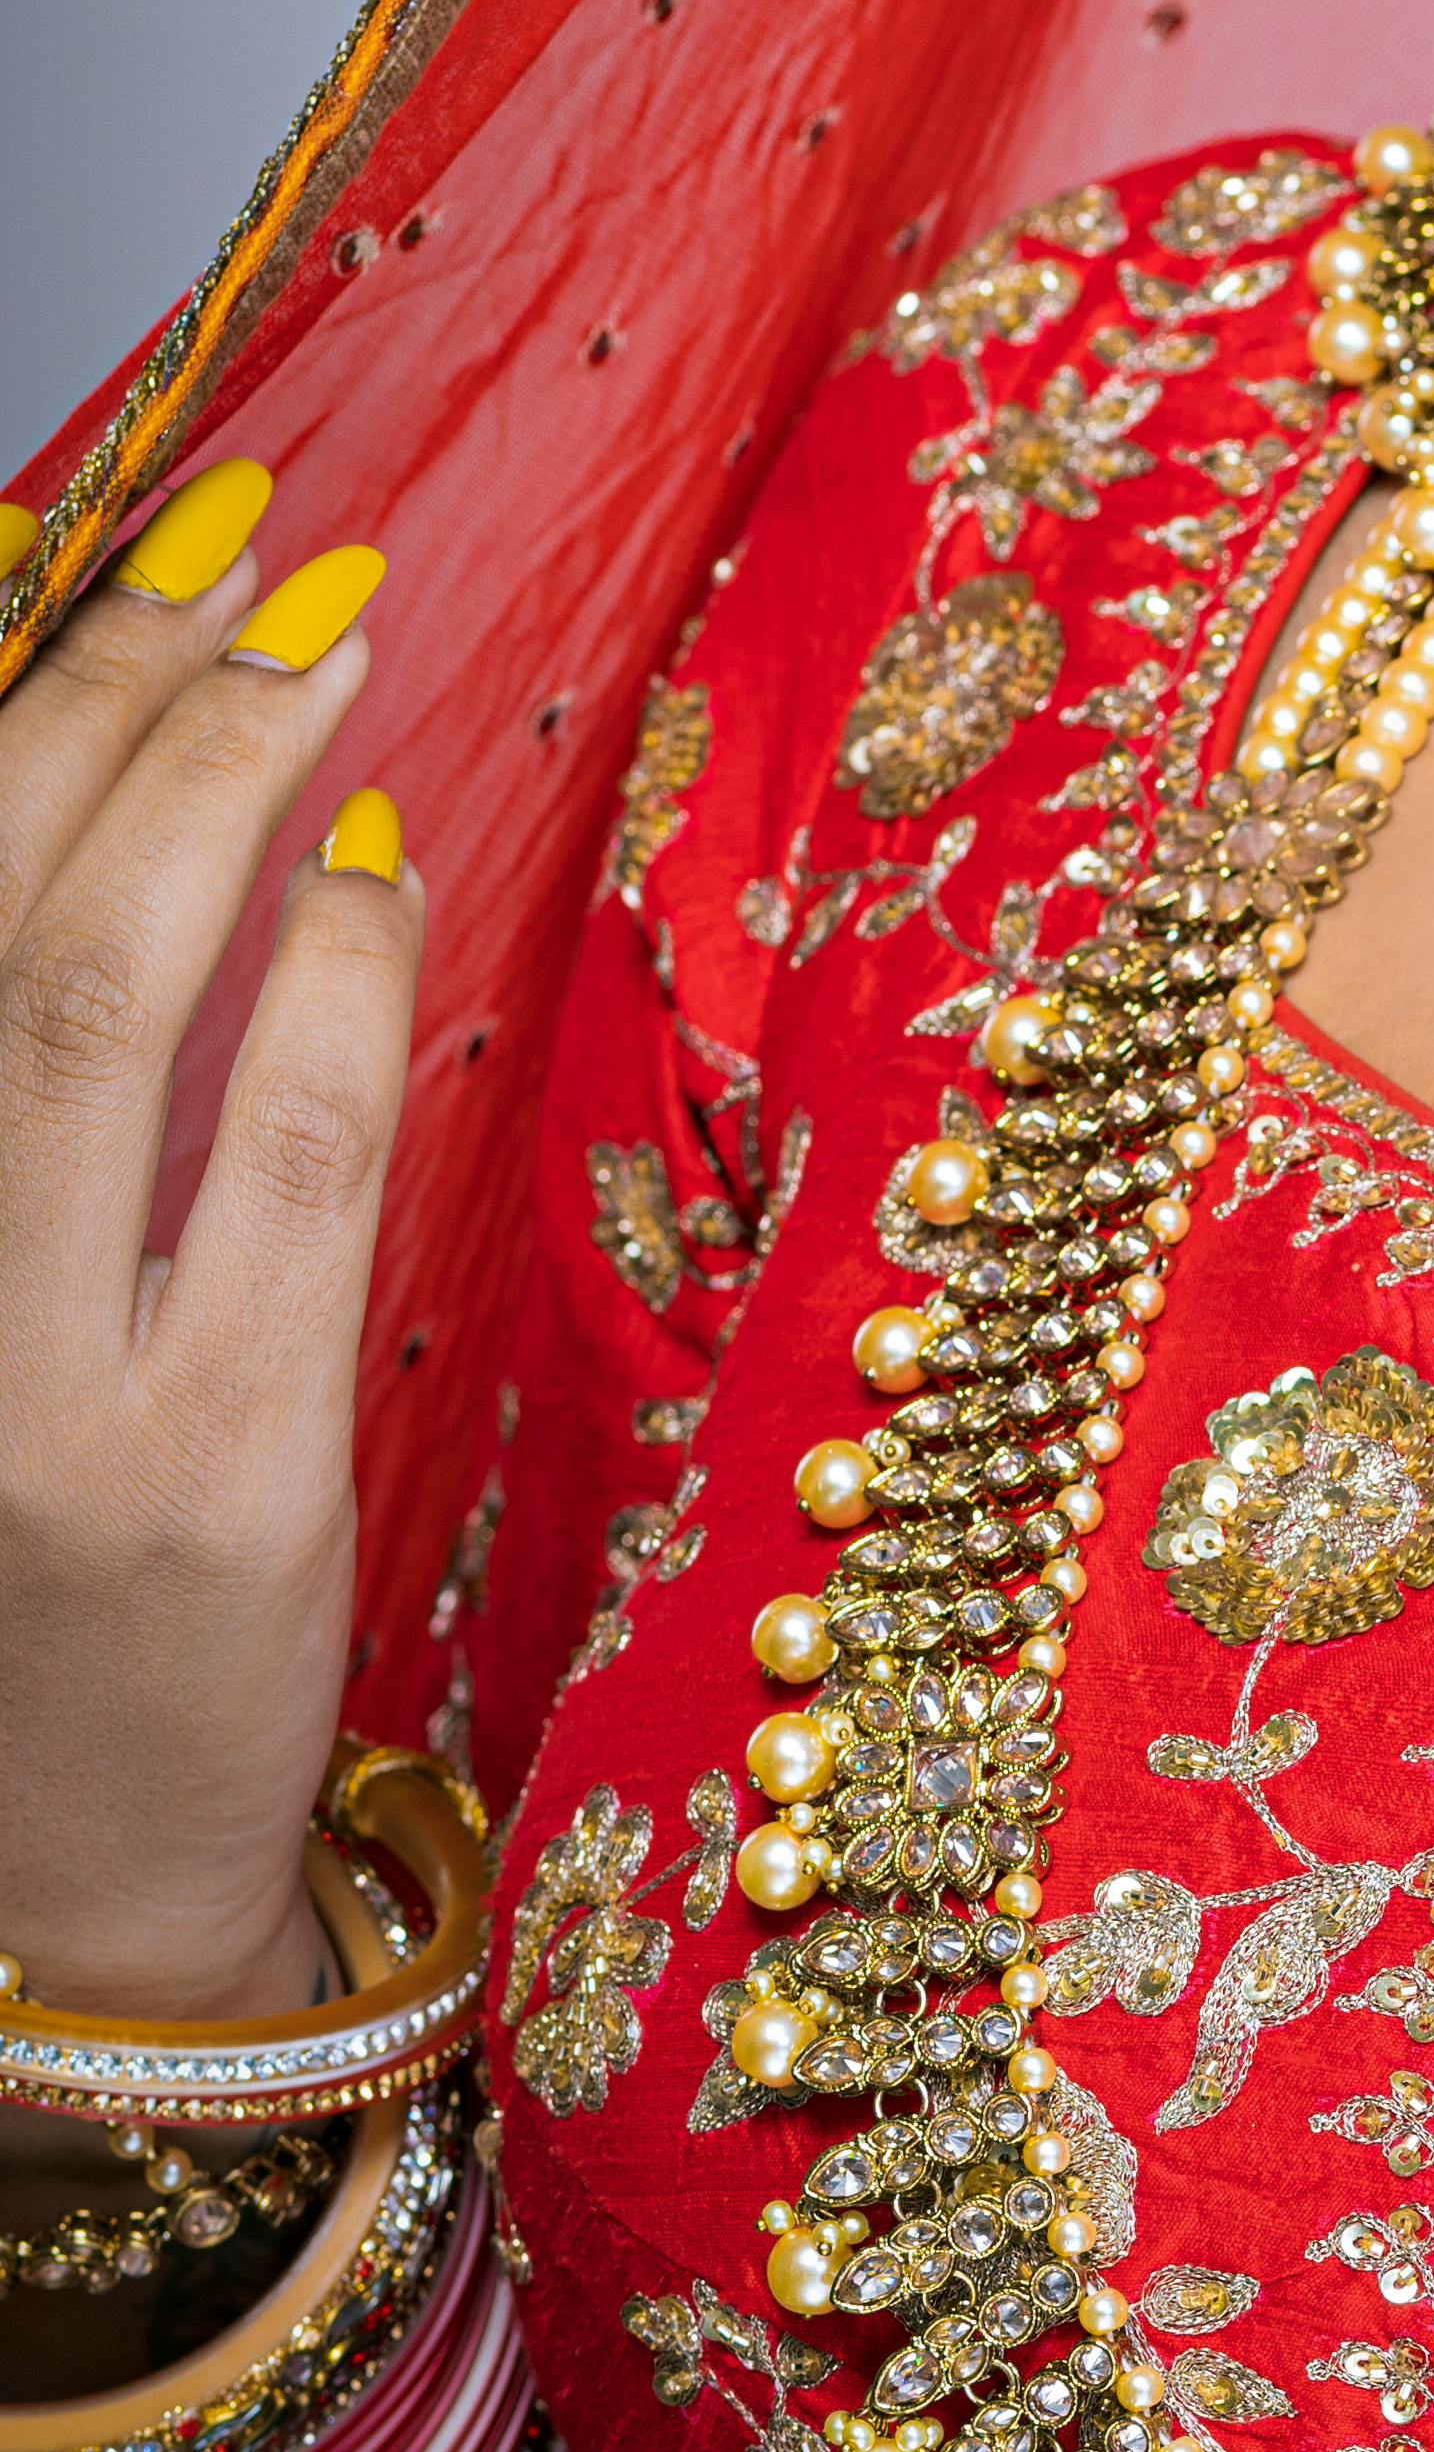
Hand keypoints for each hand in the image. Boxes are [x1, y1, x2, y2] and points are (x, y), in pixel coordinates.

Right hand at [0, 461, 414, 2059]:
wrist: (61, 1904)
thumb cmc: (17, 1588)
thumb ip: (31, 1097)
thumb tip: (136, 807)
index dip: (25, 693)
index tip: (153, 547)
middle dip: (126, 695)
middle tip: (263, 562)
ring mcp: (25, 1391)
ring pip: (92, 1003)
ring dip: (223, 790)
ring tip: (325, 657)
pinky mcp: (205, 1472)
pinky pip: (279, 1157)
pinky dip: (330, 983)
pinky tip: (379, 878)